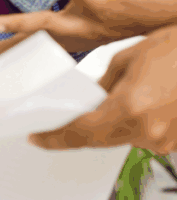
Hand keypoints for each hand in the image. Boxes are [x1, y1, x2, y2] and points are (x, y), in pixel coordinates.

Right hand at [0, 0, 176, 51]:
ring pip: (43, 24)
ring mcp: (83, 22)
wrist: (168, 15)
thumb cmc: (129, 16)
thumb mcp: (88, 27)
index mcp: (62, 41)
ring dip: (17, 25)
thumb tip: (41, 24)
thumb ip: (63, 26)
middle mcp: (68, 36)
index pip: (18, 50)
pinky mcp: (101, 4)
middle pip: (21, 45)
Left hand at [31, 24, 176, 152]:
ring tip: (111, 102)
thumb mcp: (128, 59)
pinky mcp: (176, 140)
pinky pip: (144, 135)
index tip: (38, 138)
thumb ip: (103, 85)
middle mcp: (147, 129)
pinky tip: (139, 104)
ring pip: (121, 138)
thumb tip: (89, 99)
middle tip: (61, 121)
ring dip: (110, 125)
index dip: (54, 138)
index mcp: (129, 108)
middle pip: (98, 140)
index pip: (79, 133)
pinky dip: (134, 123)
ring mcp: (165, 139)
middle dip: (78, 131)